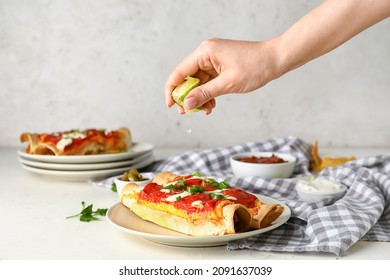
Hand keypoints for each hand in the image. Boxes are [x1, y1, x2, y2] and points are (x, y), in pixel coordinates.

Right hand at [164, 38, 280, 114]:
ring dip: (199, 97)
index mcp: (205, 52)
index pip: (180, 72)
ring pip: (198, 82)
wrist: (276, 60)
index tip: (171, 106)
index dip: (172, 90)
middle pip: (187, 78)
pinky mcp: (220, 66)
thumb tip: (186, 104)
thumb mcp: (228, 84)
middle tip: (188, 112)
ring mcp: (213, 60)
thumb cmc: (255, 67)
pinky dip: (208, 94)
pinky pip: (208, 82)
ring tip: (205, 110)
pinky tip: (211, 105)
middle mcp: (206, 54)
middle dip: (187, 96)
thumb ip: (205, 93)